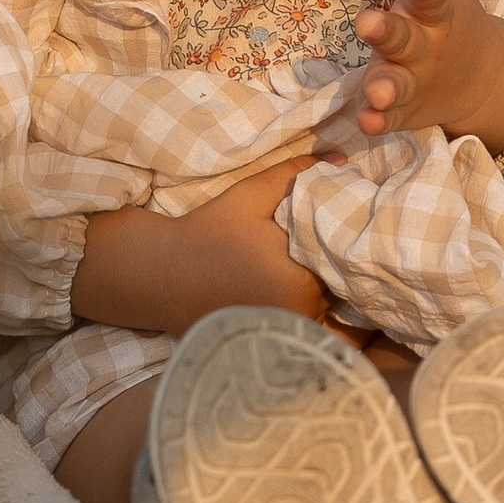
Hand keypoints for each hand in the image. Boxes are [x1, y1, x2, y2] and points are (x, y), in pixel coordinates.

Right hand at [73, 155, 328, 330]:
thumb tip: (342, 160)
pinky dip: (301, 307)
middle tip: (320, 242)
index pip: (345, 261)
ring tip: (298, 262)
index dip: (343, 241)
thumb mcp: (252, 195)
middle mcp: (296, 315)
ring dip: (318, 288)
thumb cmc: (207, 232)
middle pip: (336, 287)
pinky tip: (283, 285)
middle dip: (333, 265)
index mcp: (300, 281)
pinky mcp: (266, 342)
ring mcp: (281, 334)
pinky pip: (302, 325)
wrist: (159, 274)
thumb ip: (297, 174)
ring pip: (320, 307)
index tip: (337, 225)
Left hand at [352, 0, 503, 154]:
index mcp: (436, 6)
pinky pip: (389, 119)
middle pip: (407, 39)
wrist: (481, 74)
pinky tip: (366, 124)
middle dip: (388, 32)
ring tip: (373, 92)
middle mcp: (428, 45)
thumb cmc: (444, 8)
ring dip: (385, 87)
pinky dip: (378, 122)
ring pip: (397, 84)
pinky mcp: (403, 111)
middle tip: (368, 24)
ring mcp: (417, 81)